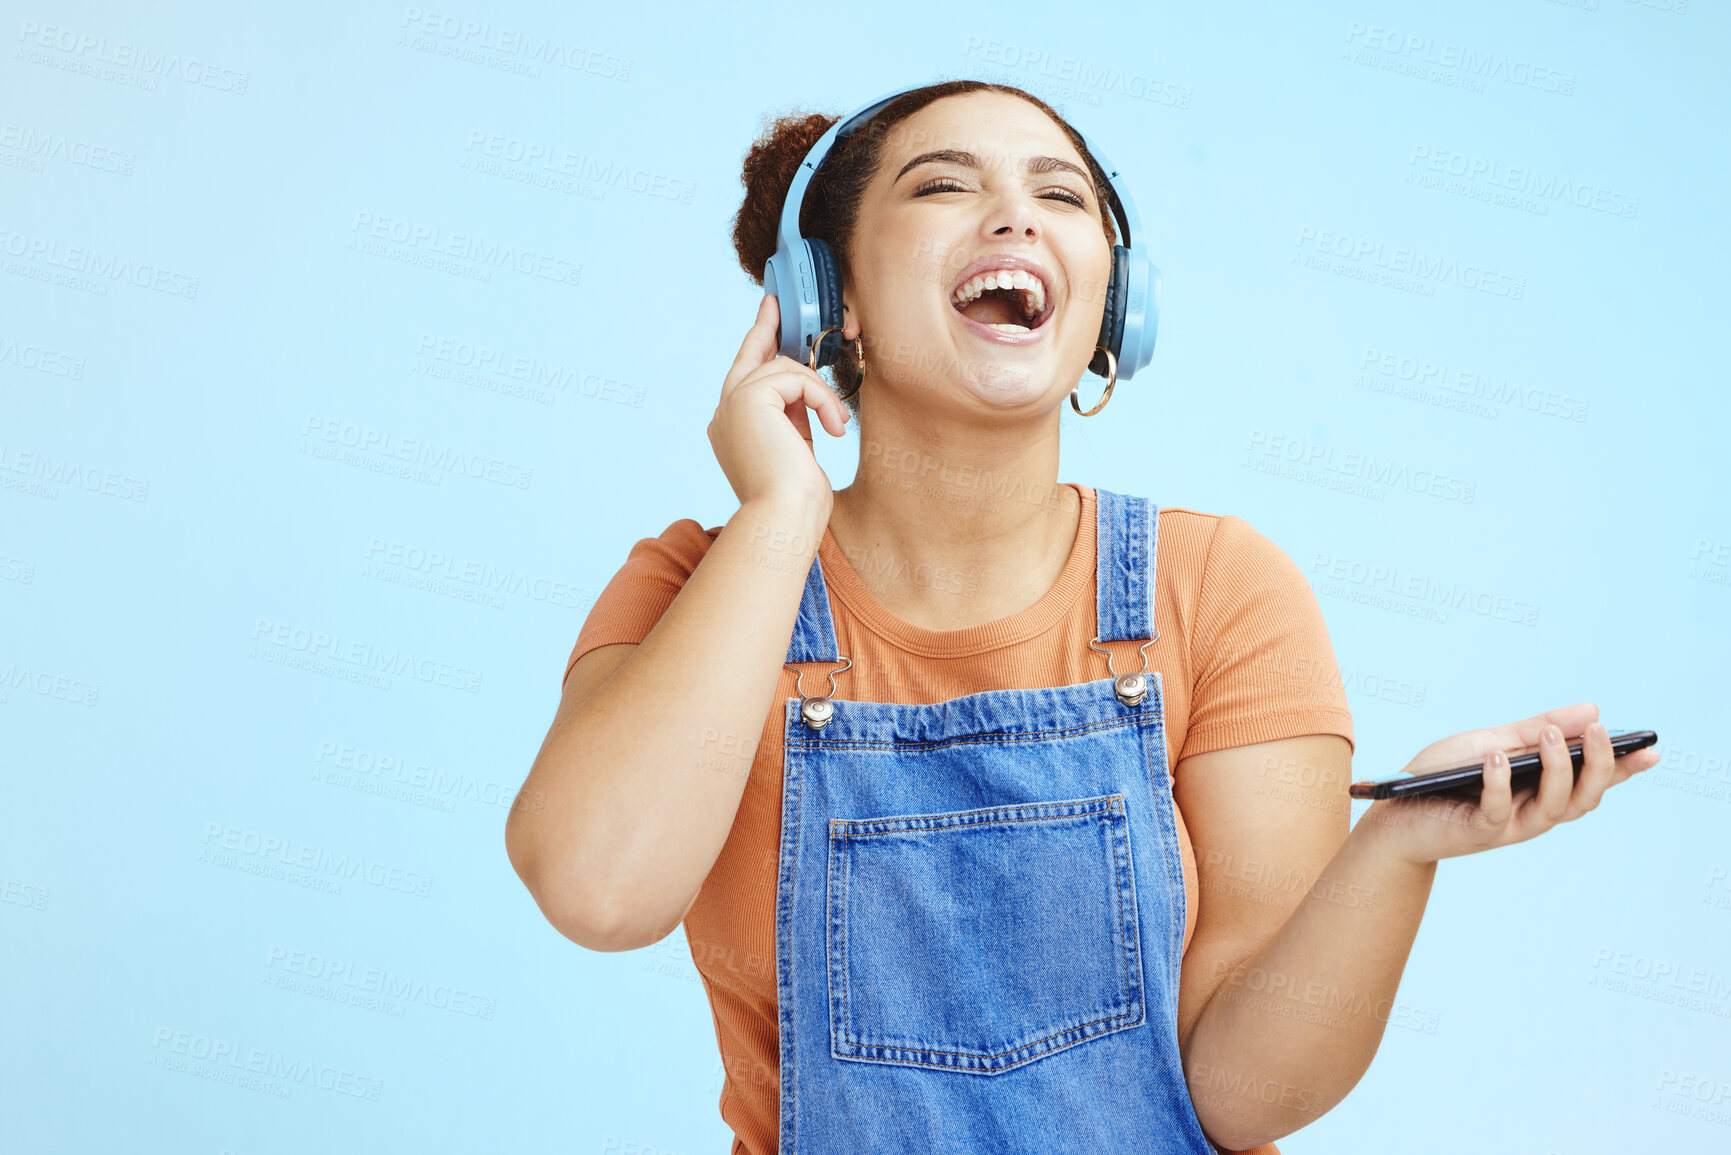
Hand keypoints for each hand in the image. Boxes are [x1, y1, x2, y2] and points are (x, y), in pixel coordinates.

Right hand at [707, 295, 849, 513]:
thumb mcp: (795, 449)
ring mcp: (731, 404)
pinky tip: (833, 428)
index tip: (770, 324)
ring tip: (836, 426)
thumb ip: (792, 418)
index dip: (761, 350)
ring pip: (783, 367)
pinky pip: (795, 377)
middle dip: (764, 327)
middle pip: (748, 357)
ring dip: (819, 392)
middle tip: (775, 303)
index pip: (748, 381)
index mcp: (732, 429)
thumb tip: (804, 394)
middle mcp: (724, 414)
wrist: (783, 517)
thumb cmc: (795, 500)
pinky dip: (820, 398)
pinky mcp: (747, 398)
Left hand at [1354, 702, 1660, 865]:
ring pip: (1553, 808)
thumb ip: (1536, 729)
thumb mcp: (1490, 742)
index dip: (1625, 769)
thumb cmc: (1443, 776)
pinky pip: (1498, 812)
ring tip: (1549, 735)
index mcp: (1542, 789)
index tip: (1652, 748)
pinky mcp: (1478, 832)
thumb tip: (1592, 709)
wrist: (1394, 811)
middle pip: (1584, 799)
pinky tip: (1498, 758)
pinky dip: (1500, 784)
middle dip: (1598, 766)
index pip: (1593, 781)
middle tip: (1600, 732)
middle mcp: (1534, 811)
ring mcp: (1509, 825)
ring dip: (1557, 770)